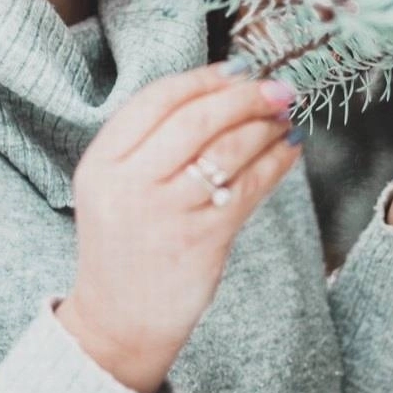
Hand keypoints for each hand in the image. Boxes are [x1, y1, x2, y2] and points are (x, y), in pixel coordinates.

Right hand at [57, 61, 302, 392]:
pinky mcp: (201, 240)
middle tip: (277, 88)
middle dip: (243, 97)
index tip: (236, 70)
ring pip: (227, 149)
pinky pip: (248, 187)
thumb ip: (149, 143)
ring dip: (265, 126)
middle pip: (196, 118)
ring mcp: (166, 212)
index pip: (156, 100)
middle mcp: (130, 183)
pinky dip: (275, 162)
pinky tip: (289, 150)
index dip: (203, 79)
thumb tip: (219, 90)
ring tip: (286, 116)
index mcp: (102, 163)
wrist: (118, 321)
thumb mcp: (113, 186)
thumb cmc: (124, 245)